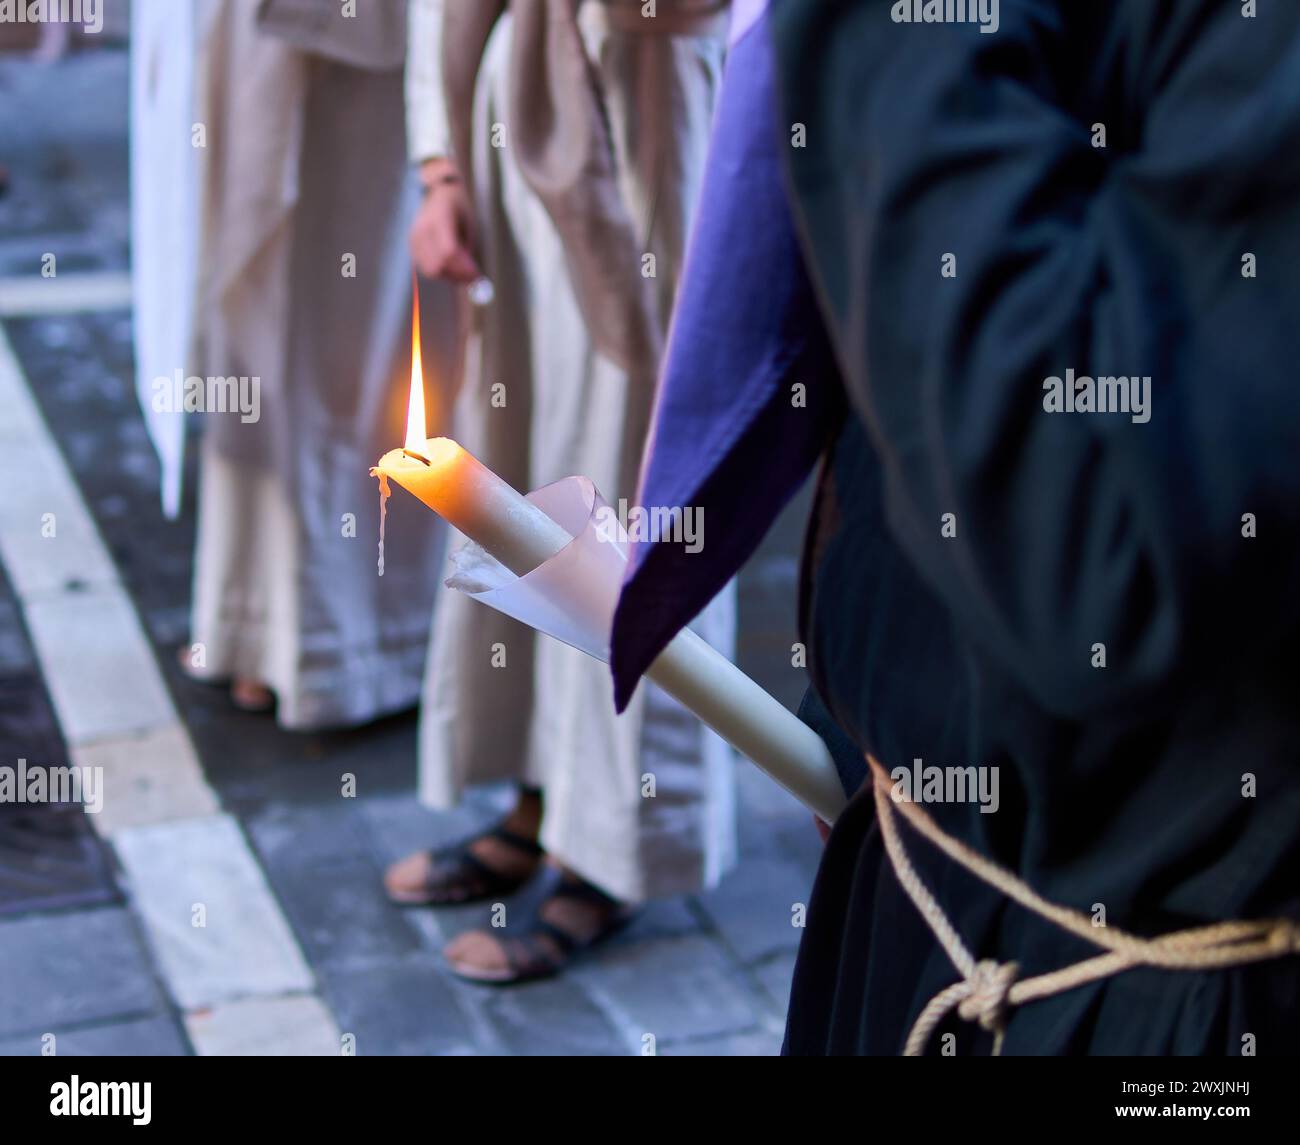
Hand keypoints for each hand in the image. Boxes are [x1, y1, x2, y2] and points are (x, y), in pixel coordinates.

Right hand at [409, 158, 479, 282]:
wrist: (438, 191)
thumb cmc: (459, 207)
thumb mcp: (469, 223)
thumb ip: (468, 248)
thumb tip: (470, 276)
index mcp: (440, 218)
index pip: (448, 252)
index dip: (463, 268)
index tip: (476, 274)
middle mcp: (423, 228)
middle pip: (437, 264)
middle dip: (456, 275)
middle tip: (471, 276)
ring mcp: (415, 236)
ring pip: (430, 269)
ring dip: (448, 275)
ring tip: (462, 271)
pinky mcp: (412, 243)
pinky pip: (425, 266)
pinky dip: (440, 271)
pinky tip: (451, 266)